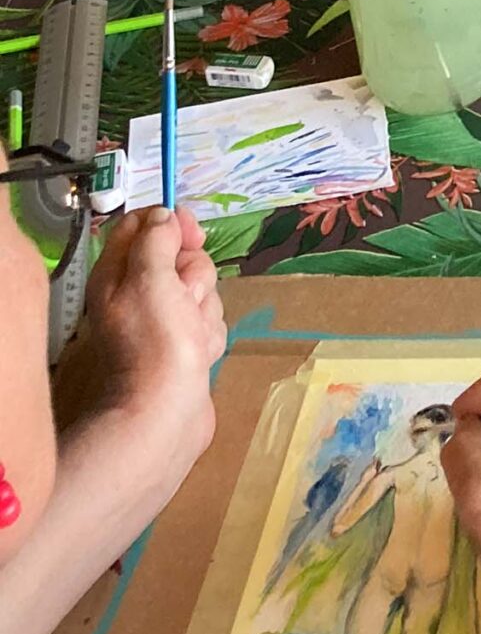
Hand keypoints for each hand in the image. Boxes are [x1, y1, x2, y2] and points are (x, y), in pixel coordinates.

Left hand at [53, 206, 224, 510]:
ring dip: (205, 310)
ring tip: (192, 336)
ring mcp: (163, 322)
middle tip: (185, 299)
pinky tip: (199, 355)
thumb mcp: (149, 278)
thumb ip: (156, 240)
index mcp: (118, 274)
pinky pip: (210, 322)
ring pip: (203, 290)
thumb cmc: (155, 345)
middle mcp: (138, 295)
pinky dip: (210, 335)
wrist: (165, 416)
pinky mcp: (185, 346)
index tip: (191, 234)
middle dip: (196, 275)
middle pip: (182, 257)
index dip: (171, 223)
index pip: (143, 226)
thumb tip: (165, 217)